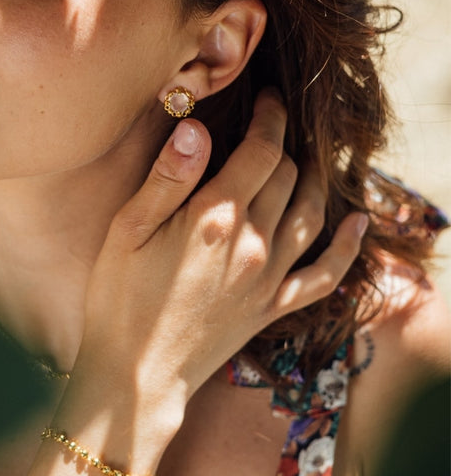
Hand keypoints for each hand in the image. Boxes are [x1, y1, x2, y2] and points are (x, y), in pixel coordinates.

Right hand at [81, 89, 366, 397]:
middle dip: (286, 143)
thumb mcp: (127, 230)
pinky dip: (345, 248)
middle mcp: (252, 243)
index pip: (261, 151)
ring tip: (307, 159)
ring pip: (310, 214)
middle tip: (275, 126)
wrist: (136, 376)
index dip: (270, 118)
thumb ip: (168, 177)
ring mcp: (268, 278)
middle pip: (288, 176)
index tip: (269, 98)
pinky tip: (357, 225)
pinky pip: (324, 275)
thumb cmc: (119, 299)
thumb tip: (197, 127)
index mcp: (214, 217)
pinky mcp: (271, 307)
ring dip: (314, 180)